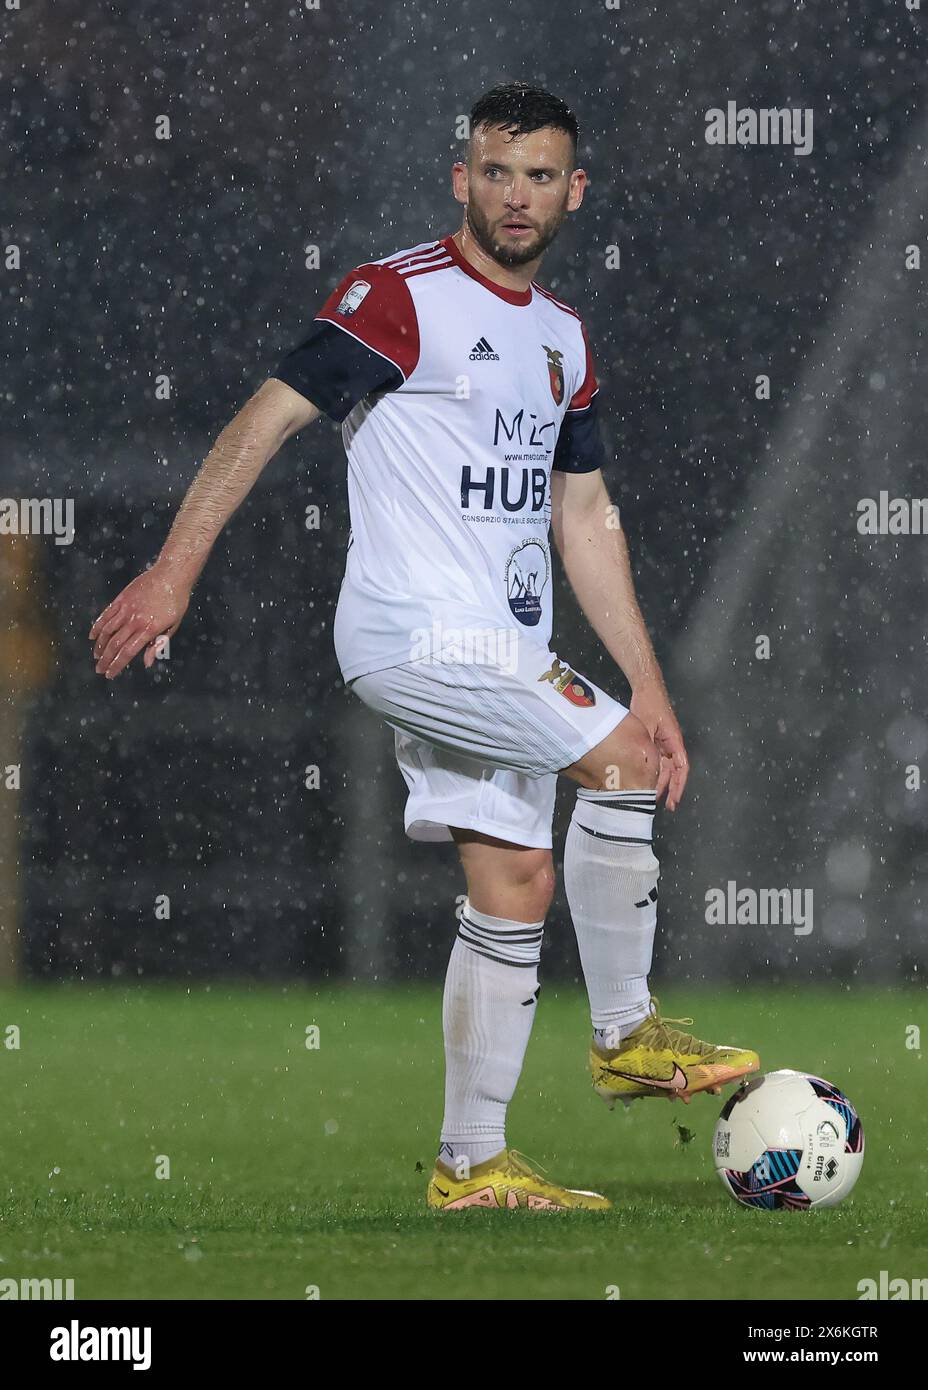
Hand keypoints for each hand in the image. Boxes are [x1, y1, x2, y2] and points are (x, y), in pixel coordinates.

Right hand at [89, 564, 190, 678]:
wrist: (171, 575)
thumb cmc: (176, 601)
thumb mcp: (173, 625)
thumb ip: (159, 644)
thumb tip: (147, 663)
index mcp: (149, 629)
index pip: (128, 652)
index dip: (117, 665)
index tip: (110, 674)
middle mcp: (135, 620)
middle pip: (115, 644)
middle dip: (106, 659)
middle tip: (99, 670)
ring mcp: (126, 609)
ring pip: (107, 630)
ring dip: (99, 645)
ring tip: (96, 656)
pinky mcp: (121, 599)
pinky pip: (106, 615)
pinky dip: (97, 626)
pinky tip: (92, 636)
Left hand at [629, 682, 689, 810]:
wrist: (647, 687)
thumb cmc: (649, 703)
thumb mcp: (645, 725)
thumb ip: (645, 745)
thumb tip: (643, 766)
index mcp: (674, 741)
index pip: (681, 767)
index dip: (679, 785)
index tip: (675, 799)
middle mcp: (672, 744)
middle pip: (674, 771)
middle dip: (671, 789)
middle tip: (667, 806)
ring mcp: (664, 742)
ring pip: (665, 767)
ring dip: (662, 782)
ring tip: (654, 799)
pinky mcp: (656, 740)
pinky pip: (658, 759)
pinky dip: (655, 771)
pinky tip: (647, 780)